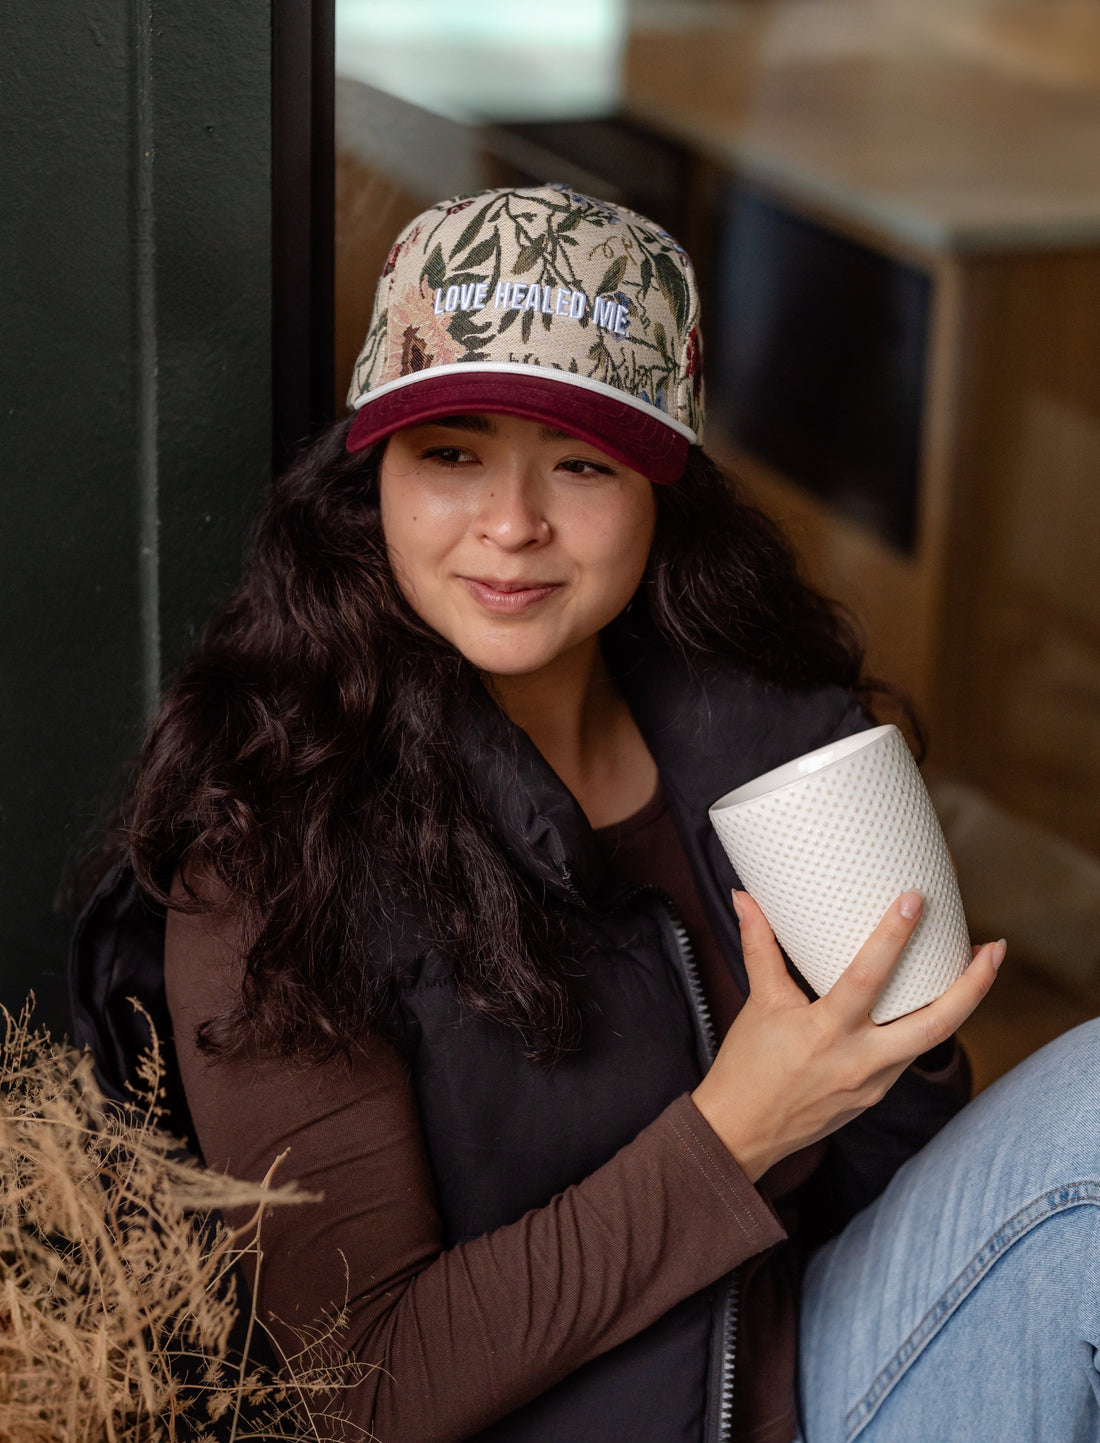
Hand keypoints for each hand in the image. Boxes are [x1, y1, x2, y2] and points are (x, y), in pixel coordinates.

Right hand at [692, 890, 1003, 1181]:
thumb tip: (745, 897)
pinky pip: (910, 1054)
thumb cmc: (747, 1067)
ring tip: (978, 966)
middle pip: (934, 1026)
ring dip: (960, 1004)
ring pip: (931, 1041)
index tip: (913, 901)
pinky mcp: (877, 1095)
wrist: (743, 1132)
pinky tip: (933, 1000)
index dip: (892, 938)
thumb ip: (759, 947)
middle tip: (994, 948)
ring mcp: (874, 1084)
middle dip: (972, 986)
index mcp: (825, 1033)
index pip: (867, 979)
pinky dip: (926, 1024)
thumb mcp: (757, 1003)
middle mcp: (858, 1061)